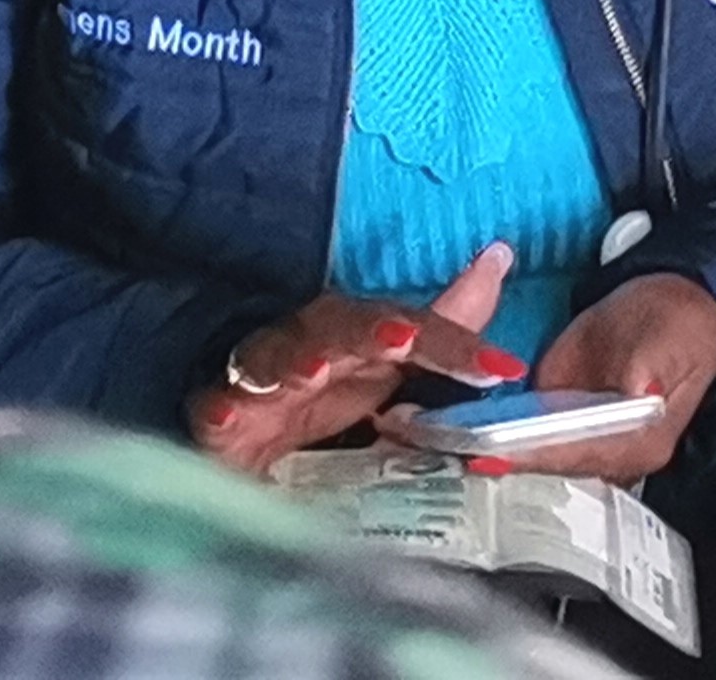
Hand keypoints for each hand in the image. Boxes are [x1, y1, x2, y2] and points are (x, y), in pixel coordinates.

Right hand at [189, 245, 518, 477]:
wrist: (251, 457)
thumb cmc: (323, 401)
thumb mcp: (387, 371)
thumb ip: (442, 330)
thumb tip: (497, 258)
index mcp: (356, 340)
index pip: (409, 328)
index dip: (453, 341)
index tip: (501, 367)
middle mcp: (309, 349)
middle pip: (339, 327)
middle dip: (371, 330)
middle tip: (403, 338)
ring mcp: (259, 382)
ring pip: (272, 357)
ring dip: (292, 361)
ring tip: (311, 371)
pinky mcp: (219, 419)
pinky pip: (215, 407)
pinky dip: (222, 405)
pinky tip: (231, 414)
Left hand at [396, 272, 715, 483]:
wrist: (674, 306)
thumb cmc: (679, 326)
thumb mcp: (670, 342)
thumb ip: (652, 370)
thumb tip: (644, 394)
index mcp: (632, 446)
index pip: (571, 458)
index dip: (527, 455)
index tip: (480, 452)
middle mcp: (598, 454)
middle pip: (536, 465)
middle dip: (482, 455)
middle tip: (423, 444)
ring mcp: (571, 435)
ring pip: (517, 450)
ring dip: (468, 442)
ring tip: (411, 433)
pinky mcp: (551, 414)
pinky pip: (511, 427)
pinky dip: (475, 422)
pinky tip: (433, 415)